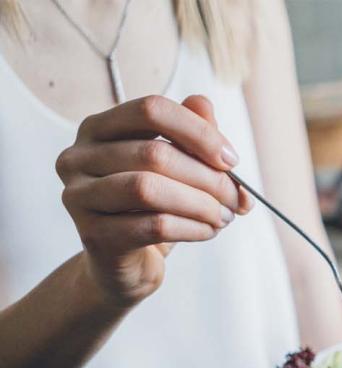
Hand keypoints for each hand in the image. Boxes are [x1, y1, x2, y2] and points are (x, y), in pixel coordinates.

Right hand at [56, 94, 252, 305]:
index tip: (231, 160)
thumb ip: (190, 133)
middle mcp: (78, 157)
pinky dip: (192, 228)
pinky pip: (152, 226)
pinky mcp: (93, 235)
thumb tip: (204, 105)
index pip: (151, 110)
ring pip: (149, 189)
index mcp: (99, 128)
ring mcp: (79, 196)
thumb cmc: (152, 208)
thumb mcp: (175, 167)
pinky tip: (209, 231)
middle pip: (154, 154)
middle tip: (237, 199)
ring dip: (200, 204)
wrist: (125, 263)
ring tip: (224, 216)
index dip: (199, 132)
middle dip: (208, 178)